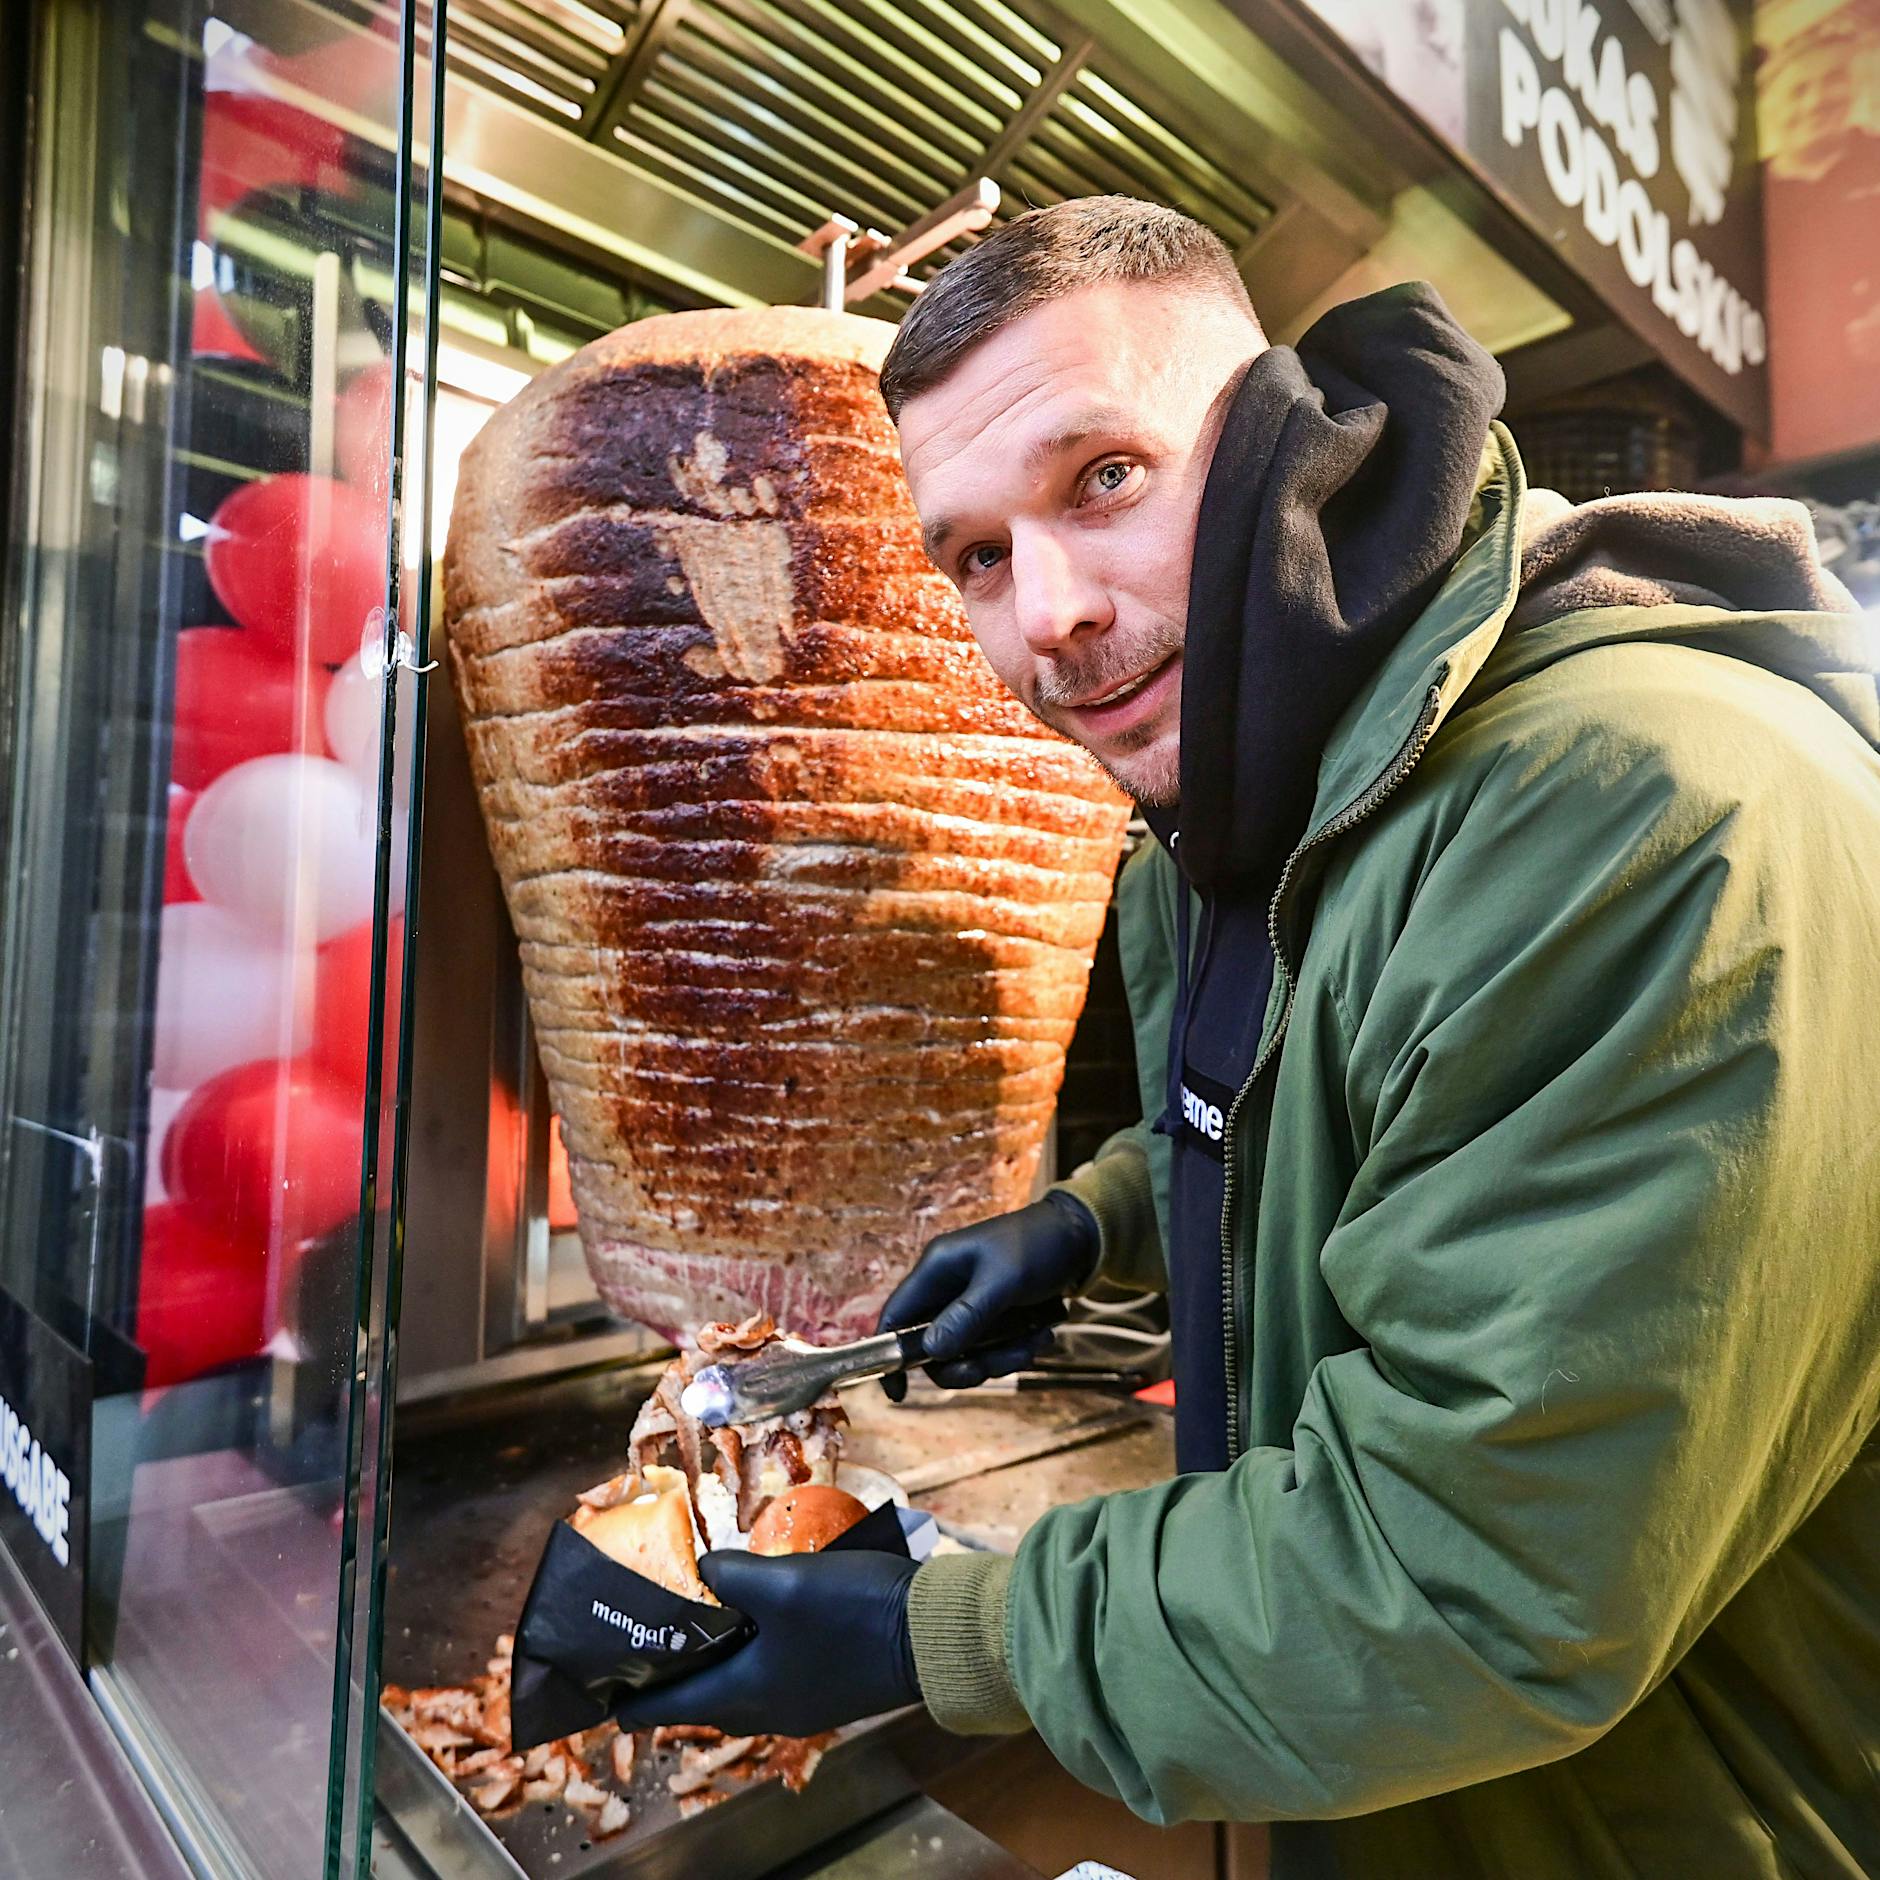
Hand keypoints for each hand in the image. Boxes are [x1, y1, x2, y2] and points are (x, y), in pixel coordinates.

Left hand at [611, 1548, 920, 1737]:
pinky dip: (749, 1647)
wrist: (930, 1634)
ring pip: (737, 1682)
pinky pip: (769, 1670)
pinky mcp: (826, 1682)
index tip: (599, 1673)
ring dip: (713, 1652)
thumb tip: (705, 1568)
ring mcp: (801, 1700)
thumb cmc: (851, 1614)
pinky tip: (755, 1610)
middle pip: (700, 1694)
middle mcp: (767, 1709)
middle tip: (645, 1627)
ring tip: (694, 1612)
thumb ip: (732, 1575)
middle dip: (670, 1665)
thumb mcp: (783, 1583)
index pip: (665, 1706)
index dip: (628, 1690)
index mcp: (744, 1696)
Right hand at [876, 1192, 1098, 1399]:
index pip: (895, 1316)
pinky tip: (1042, 1332)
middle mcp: (947, 1288)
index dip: (890, 1354)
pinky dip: (1016, 1347)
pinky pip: (993, 1346)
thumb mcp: (1003, 1280)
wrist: (1081, 1235)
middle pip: (935, 1346)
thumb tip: (932, 1351)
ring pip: (968, 1352)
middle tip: (995, 1365)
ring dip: (1000, 1356)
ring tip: (1034, 1341)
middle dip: (967, 1362)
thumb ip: (967, 1315)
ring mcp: (970, 1303)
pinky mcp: (994, 1314)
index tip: (900, 1394)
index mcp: (936, 1270)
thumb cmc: (1037, 1246)